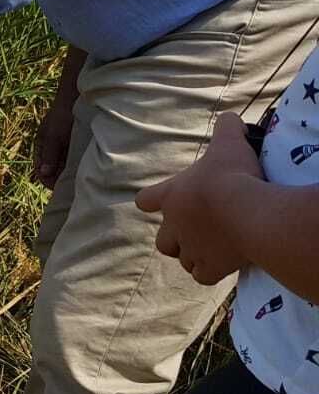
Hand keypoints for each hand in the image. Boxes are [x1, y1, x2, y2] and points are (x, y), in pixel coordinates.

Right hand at [33, 97, 77, 188]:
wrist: (77, 97)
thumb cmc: (63, 114)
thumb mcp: (54, 134)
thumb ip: (49, 153)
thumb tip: (44, 173)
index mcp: (40, 147)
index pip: (40, 171)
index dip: (48, 180)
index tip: (59, 186)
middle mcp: (50, 149)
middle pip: (52, 172)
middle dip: (59, 179)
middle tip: (72, 184)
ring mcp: (62, 148)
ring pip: (63, 168)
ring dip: (69, 173)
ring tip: (79, 177)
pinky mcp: (74, 146)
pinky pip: (72, 161)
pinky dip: (76, 166)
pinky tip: (84, 168)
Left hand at [135, 112, 264, 285]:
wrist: (247, 211)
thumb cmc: (232, 175)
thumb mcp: (229, 143)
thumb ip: (226, 128)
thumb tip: (229, 117)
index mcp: (171, 196)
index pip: (146, 200)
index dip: (152, 200)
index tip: (157, 202)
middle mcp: (175, 226)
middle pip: (162, 240)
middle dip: (174, 238)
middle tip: (195, 231)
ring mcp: (191, 249)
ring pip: (182, 259)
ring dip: (192, 256)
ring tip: (210, 249)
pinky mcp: (211, 267)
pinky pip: (202, 276)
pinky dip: (210, 272)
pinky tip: (222, 265)